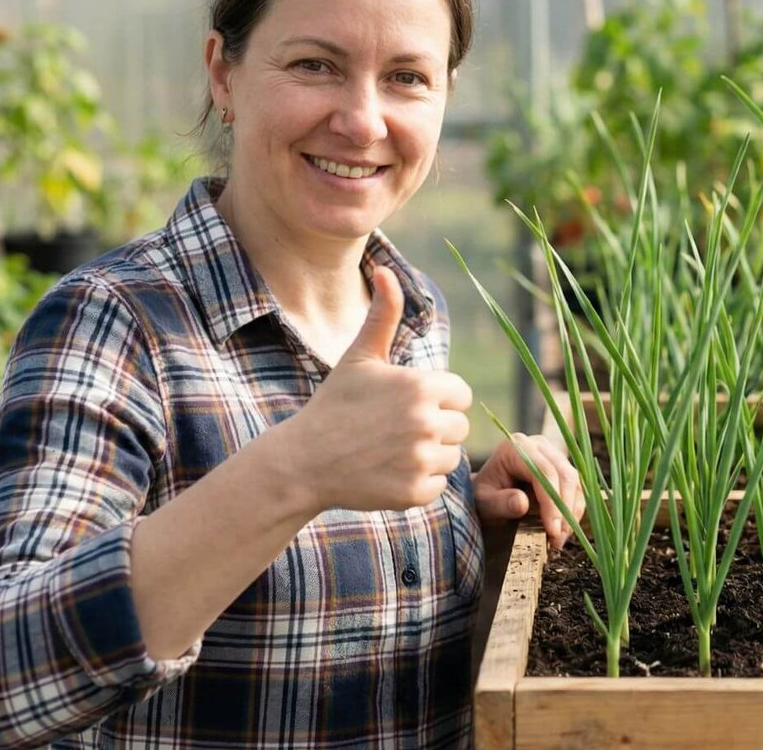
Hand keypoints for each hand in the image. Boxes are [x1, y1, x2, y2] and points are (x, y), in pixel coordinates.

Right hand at [287, 266, 472, 512]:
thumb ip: (383, 315)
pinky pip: (438, 485)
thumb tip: (385, 269)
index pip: (460, 394)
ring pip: (451, 457)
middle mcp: (427, 422)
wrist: (303, 461)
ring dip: (428, 456)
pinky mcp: (415, 492)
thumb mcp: (360, 357)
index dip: (436, 399)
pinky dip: (418, 483)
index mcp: (422, 386)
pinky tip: (387, 473)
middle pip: (459, 426)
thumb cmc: (335, 404)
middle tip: (393, 430)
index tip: (404, 405)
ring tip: (390, 450)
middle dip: (433, 428)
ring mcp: (421, 460)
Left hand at [474, 432, 584, 548]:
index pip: (544, 472)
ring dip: (572, 513)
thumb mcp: (484, 503)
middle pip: (564, 475)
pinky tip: (563, 531)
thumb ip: (500, 503)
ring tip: (558, 539)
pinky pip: (577, 489)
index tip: (552, 530)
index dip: (552, 502)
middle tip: (557, 539)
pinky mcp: (563, 468)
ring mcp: (553, 455)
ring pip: (575, 482)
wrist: (488, 497)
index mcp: (517, 448)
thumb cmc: (484, 499)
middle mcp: (539, 445)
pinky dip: (574, 511)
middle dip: (564, 510)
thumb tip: (522, 503)